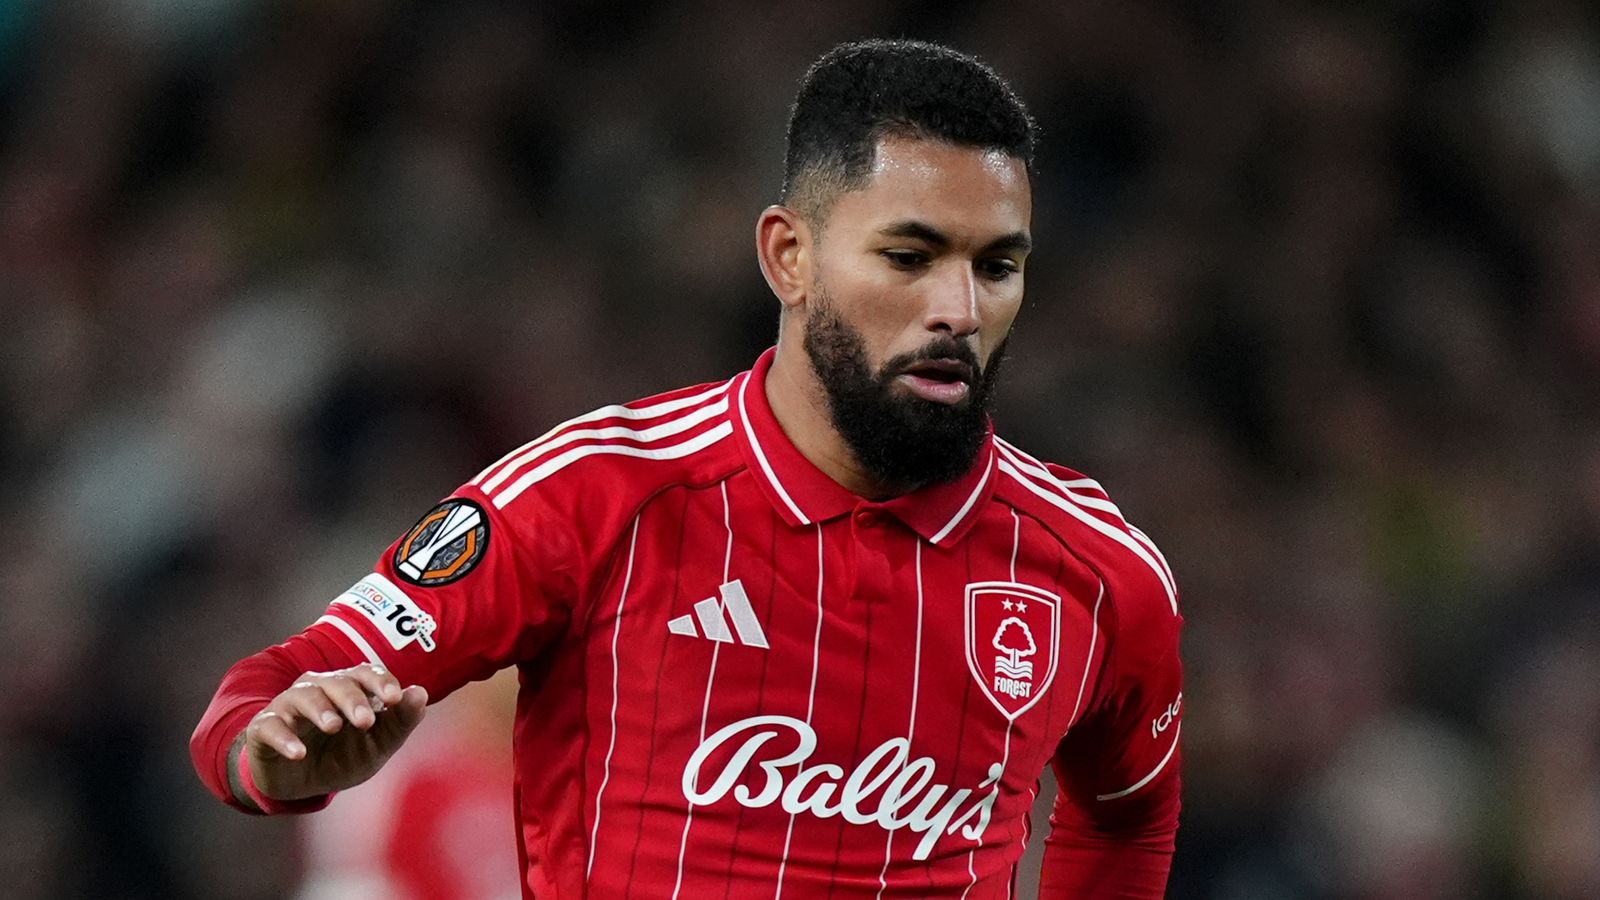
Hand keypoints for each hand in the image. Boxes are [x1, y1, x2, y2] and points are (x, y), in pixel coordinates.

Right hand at [238, 663, 427, 804]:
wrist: (299, 785)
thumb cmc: (342, 756)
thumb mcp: (376, 747)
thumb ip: (400, 722)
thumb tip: (421, 693)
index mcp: (349, 689)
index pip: (366, 673)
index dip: (381, 682)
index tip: (395, 699)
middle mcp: (319, 689)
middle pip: (337, 682)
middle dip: (353, 699)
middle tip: (366, 721)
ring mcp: (289, 706)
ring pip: (304, 695)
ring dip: (321, 709)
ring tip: (334, 726)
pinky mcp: (264, 728)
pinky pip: (271, 726)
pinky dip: (285, 738)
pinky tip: (299, 753)